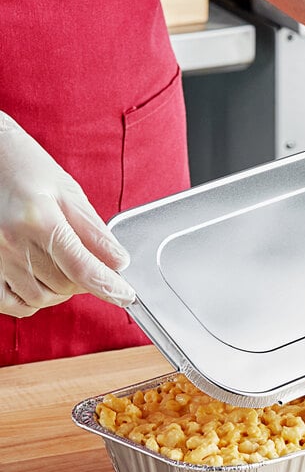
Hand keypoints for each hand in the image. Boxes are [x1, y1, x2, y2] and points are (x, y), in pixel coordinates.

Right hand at [0, 112, 135, 316]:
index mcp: (39, 220)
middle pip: (65, 286)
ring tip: (62, 264)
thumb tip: (118, 261)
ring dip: (61, 290)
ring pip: (42, 298)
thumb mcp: (67, 191)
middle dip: (86, 279)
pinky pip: (12, 303)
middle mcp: (12, 243)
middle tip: (88, 259)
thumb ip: (94, 230)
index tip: (126, 295)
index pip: (83, 268)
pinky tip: (41, 281)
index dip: (109, 286)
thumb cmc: (23, 168)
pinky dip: (33, 300)